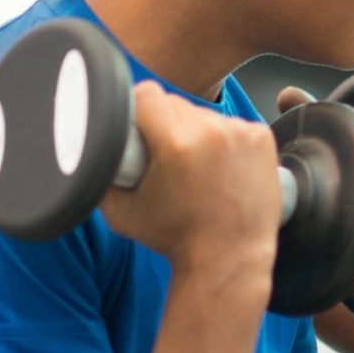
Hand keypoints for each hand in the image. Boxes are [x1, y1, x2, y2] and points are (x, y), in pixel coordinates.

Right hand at [101, 81, 280, 288]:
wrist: (229, 258)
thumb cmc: (175, 239)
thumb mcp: (121, 212)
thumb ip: (103, 174)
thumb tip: (91, 146)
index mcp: (176, 143)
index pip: (147, 94)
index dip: (137, 109)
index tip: (138, 128)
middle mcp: (211, 132)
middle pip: (176, 104)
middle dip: (166, 125)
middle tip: (167, 156)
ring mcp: (241, 133)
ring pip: (205, 114)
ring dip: (196, 132)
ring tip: (197, 167)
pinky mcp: (262, 138)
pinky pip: (232, 124)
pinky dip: (225, 140)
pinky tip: (221, 168)